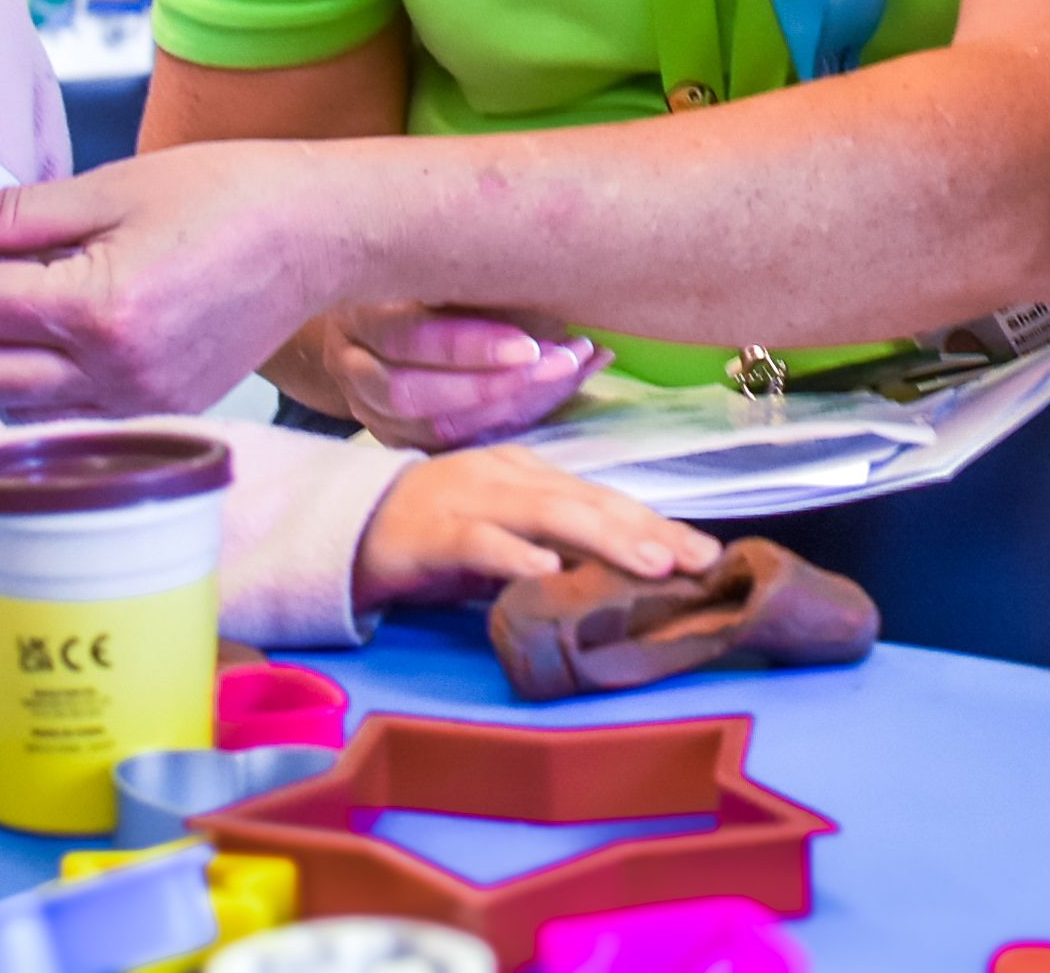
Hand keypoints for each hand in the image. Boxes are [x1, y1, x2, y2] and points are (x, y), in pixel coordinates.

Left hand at [0, 145, 330, 416]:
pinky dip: (37, 377)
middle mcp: (117, 372)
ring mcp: (140, 403)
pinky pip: (67, 410)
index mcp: (102, 308)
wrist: (319, 235)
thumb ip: (12, 213)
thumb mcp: (111, 187)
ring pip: (15, 401)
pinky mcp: (158, 412)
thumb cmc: (227, 195)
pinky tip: (50, 329)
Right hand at [295, 304, 611, 451]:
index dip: (467, 346)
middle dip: (491, 384)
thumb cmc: (418, 277)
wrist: (375, 319)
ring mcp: (372, 412)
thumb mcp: (436, 266)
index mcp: (357, 316)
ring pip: (436, 427)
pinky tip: (558, 388)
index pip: (405, 337)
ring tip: (569, 370)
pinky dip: (512, 417)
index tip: (528, 346)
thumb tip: (547, 275)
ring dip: (512, 403)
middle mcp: (354, 369)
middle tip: (559, 363)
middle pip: (411, 394)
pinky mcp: (400, 438)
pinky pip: (457, 442)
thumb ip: (475, 278)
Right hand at [352, 449, 716, 610]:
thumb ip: (551, 545)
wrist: (344, 526)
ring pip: (547, 514)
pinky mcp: (432, 532)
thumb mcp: (502, 534)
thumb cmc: (433, 534)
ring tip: (649, 564)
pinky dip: (513, 555)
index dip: (656, 523)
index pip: (603, 499)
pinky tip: (546, 572)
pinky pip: (478, 543)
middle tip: (697, 560)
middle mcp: (508, 477)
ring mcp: (470, 499)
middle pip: (588, 502)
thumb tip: (617, 576)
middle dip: (647, 530)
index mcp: (529, 474)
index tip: (706, 553)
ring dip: (603, 538)